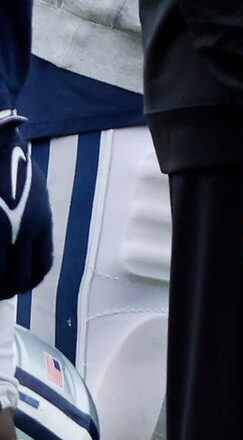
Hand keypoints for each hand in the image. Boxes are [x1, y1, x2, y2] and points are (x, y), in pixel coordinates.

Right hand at [0, 112, 51, 300]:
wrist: (0, 148)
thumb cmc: (10, 166)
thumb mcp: (31, 192)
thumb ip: (31, 217)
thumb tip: (24, 241)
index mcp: (41, 222)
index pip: (42, 265)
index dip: (28, 281)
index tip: (17, 286)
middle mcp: (26, 230)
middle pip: (23, 277)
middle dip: (9, 290)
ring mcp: (7, 230)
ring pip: (3, 275)